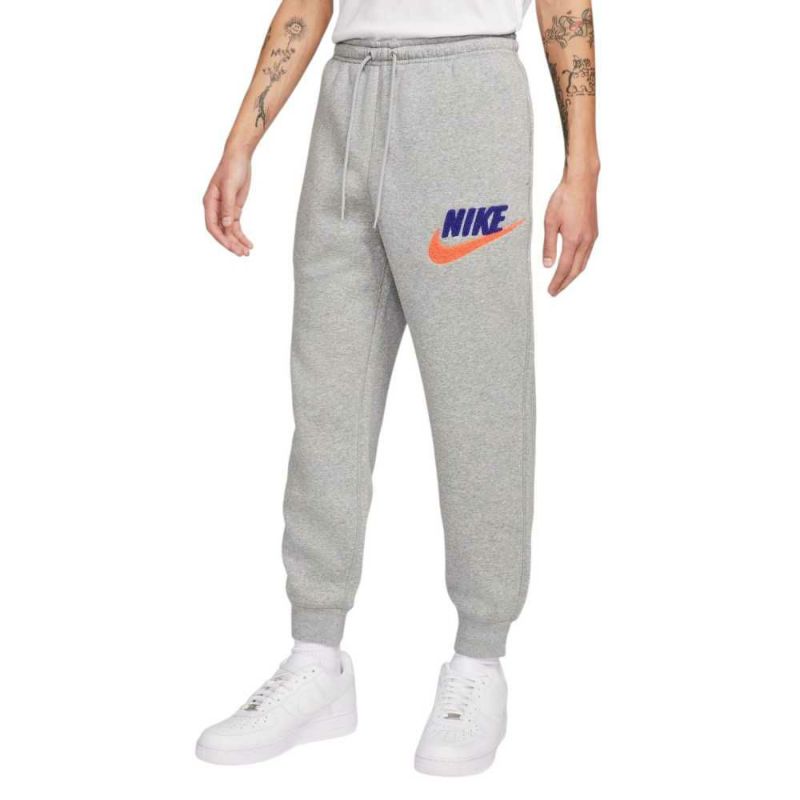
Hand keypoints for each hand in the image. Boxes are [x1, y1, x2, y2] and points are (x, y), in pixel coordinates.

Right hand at [203, 152, 252, 255]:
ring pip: (229, 231)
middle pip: (221, 231)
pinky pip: (236, 226)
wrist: (239, 158)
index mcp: (210, 202)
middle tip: (241, 253)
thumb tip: (225, 224)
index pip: (212, 226)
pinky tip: (248, 243)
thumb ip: (228, 207)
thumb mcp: (230, 188)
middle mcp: (215, 208)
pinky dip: (241, 235)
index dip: (221, 238)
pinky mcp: (234, 209)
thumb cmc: (232, 169)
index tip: (231, 246)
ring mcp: (224, 210)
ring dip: (237, 242)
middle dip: (230, 243)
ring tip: (246, 252)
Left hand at [543, 171, 598, 295]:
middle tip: (555, 291)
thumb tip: (547, 265)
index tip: (551, 291)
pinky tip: (573, 265)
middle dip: (565, 283)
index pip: (564, 268)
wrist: (581, 182)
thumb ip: (548, 245)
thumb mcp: (550, 222)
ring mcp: (592, 237)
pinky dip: (579, 264)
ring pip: (583, 263)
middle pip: (576, 270)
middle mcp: (586, 241)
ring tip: (563, 282)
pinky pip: (587, 254)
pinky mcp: (594, 231)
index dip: (557, 282)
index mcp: (574, 240)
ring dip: (573, 275)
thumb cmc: (564, 198)